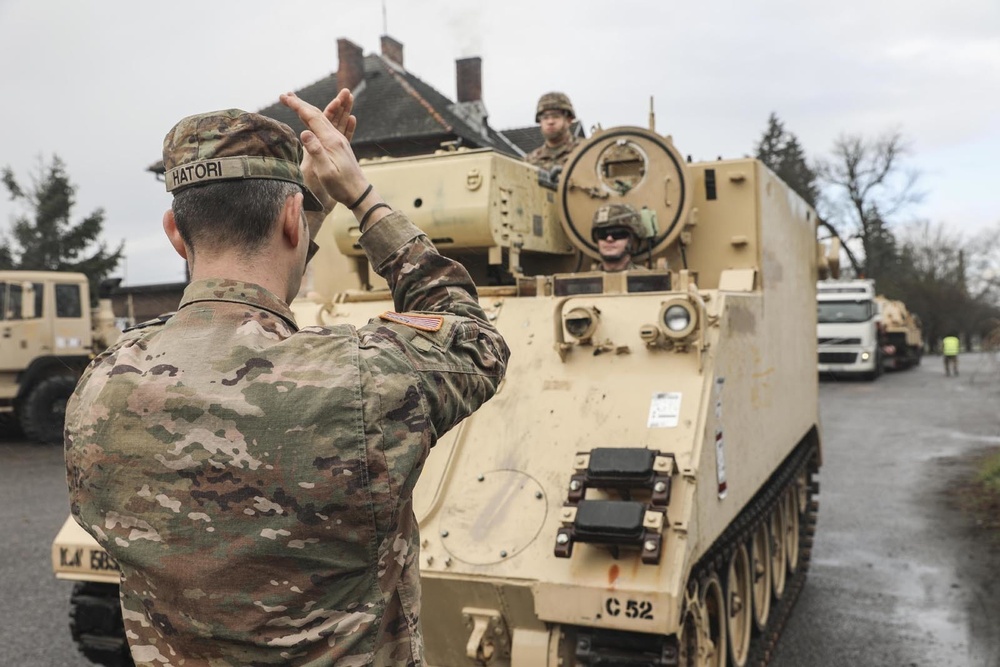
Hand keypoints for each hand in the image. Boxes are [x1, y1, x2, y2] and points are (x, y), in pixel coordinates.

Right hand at [281, 90, 366, 231]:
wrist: (360, 194)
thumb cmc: (342, 186)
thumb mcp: (326, 171)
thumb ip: (316, 151)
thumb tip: (304, 132)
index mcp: (330, 141)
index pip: (312, 118)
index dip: (297, 106)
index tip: (283, 97)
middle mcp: (336, 137)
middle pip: (318, 114)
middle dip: (301, 104)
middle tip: (286, 95)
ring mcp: (340, 141)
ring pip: (326, 118)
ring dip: (312, 107)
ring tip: (302, 100)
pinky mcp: (341, 146)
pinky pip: (332, 126)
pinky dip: (327, 116)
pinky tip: (331, 110)